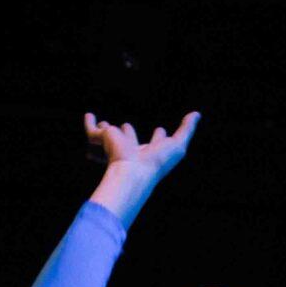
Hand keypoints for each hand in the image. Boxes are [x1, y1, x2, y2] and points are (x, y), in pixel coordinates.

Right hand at [84, 110, 198, 181]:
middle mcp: (133, 149)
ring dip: (107, 130)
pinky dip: (89, 124)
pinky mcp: (104, 140)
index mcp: (151, 152)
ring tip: (103, 124)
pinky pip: (93, 131)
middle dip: (128, 134)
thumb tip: (197, 114)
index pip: (155, 142)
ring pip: (111, 136)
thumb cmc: (157, 163)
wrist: (133, 172)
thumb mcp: (178, 145)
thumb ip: (187, 129)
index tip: (160, 130)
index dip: (158, 137)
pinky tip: (89, 115)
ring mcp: (117, 145)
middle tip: (126, 126)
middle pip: (130, 139)